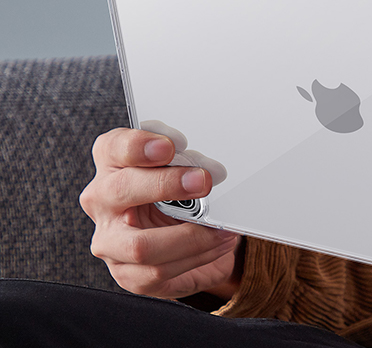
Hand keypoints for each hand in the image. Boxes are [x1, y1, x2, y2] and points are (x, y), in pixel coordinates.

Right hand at [80, 128, 240, 299]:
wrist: (189, 237)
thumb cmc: (181, 195)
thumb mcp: (185, 170)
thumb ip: (189, 163)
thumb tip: (210, 169)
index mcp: (112, 164)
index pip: (113, 147)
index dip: (138, 145)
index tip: (169, 146)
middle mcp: (102, 201)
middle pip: (121, 190)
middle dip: (166, 185)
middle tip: (203, 181)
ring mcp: (109, 240)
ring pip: (141, 244)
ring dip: (191, 237)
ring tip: (221, 227)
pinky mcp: (126, 273)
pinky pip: (160, 270)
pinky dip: (196, 256)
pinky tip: (217, 244)